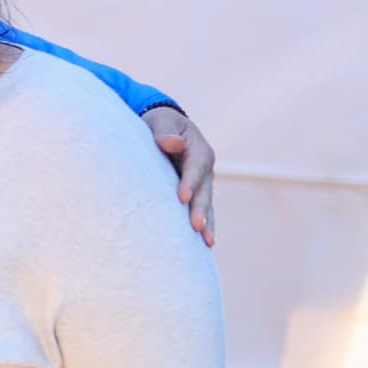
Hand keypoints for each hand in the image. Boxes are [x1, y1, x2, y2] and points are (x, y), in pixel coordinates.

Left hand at [142, 107, 214, 246]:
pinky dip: (205, 225)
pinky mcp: (197, 192)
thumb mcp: (161, 123)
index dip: (190, 182)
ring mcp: (203, 182)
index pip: (195, 167)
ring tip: (207, 242)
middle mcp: (205, 168)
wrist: (165, 127)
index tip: (181, 198)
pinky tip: (204, 244)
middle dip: (200, 209)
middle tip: (197, 227)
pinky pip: (202, 210)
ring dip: (208, 222)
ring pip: (206, 204)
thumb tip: (173, 143)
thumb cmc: (159, 124)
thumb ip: (164, 134)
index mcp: (198, 149)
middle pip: (204, 190)